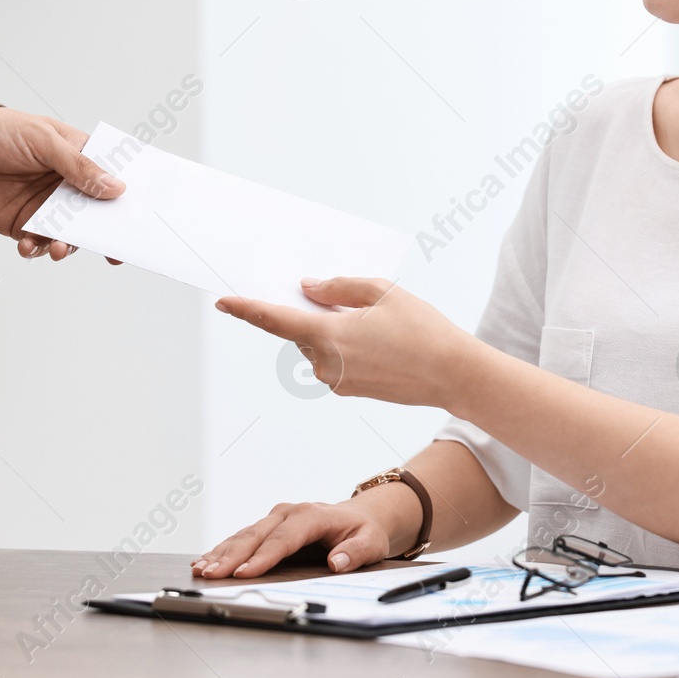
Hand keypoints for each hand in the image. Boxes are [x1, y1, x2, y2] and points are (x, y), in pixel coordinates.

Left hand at [0, 106, 125, 259]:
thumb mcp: (43, 140)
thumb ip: (78, 166)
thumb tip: (115, 188)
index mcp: (79, 157)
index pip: (112, 179)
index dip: (127, 198)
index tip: (139, 220)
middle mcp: (67, 184)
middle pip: (97, 213)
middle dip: (103, 232)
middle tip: (110, 250)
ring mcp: (46, 206)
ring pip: (70, 234)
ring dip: (67, 245)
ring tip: (56, 248)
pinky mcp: (24, 223)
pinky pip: (39, 242)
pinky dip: (37, 249)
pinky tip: (28, 245)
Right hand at [191, 500, 393, 578]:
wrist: (360, 517)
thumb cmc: (363, 531)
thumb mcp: (370, 542)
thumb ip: (356, 552)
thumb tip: (338, 562)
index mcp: (311, 515)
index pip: (283, 539)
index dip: (263, 557)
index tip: (245, 574)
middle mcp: (289, 513)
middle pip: (256, 536)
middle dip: (232, 556)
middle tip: (211, 574)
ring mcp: (276, 518)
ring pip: (244, 536)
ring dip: (221, 553)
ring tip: (201, 569)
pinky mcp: (268, 527)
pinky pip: (242, 538)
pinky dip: (223, 549)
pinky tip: (205, 560)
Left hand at [214, 277, 483, 406]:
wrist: (453, 375)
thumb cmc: (423, 330)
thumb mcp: (382, 292)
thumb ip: (338, 287)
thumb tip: (308, 290)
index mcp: (329, 336)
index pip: (276, 321)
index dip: (247, 310)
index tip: (225, 302)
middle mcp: (326, 363)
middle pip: (302, 331)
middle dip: (314, 312)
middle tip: (346, 299)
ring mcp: (337, 381)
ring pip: (319, 346)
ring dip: (334, 330)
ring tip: (378, 323)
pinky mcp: (349, 390)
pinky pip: (335, 360)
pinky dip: (345, 346)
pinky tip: (379, 340)